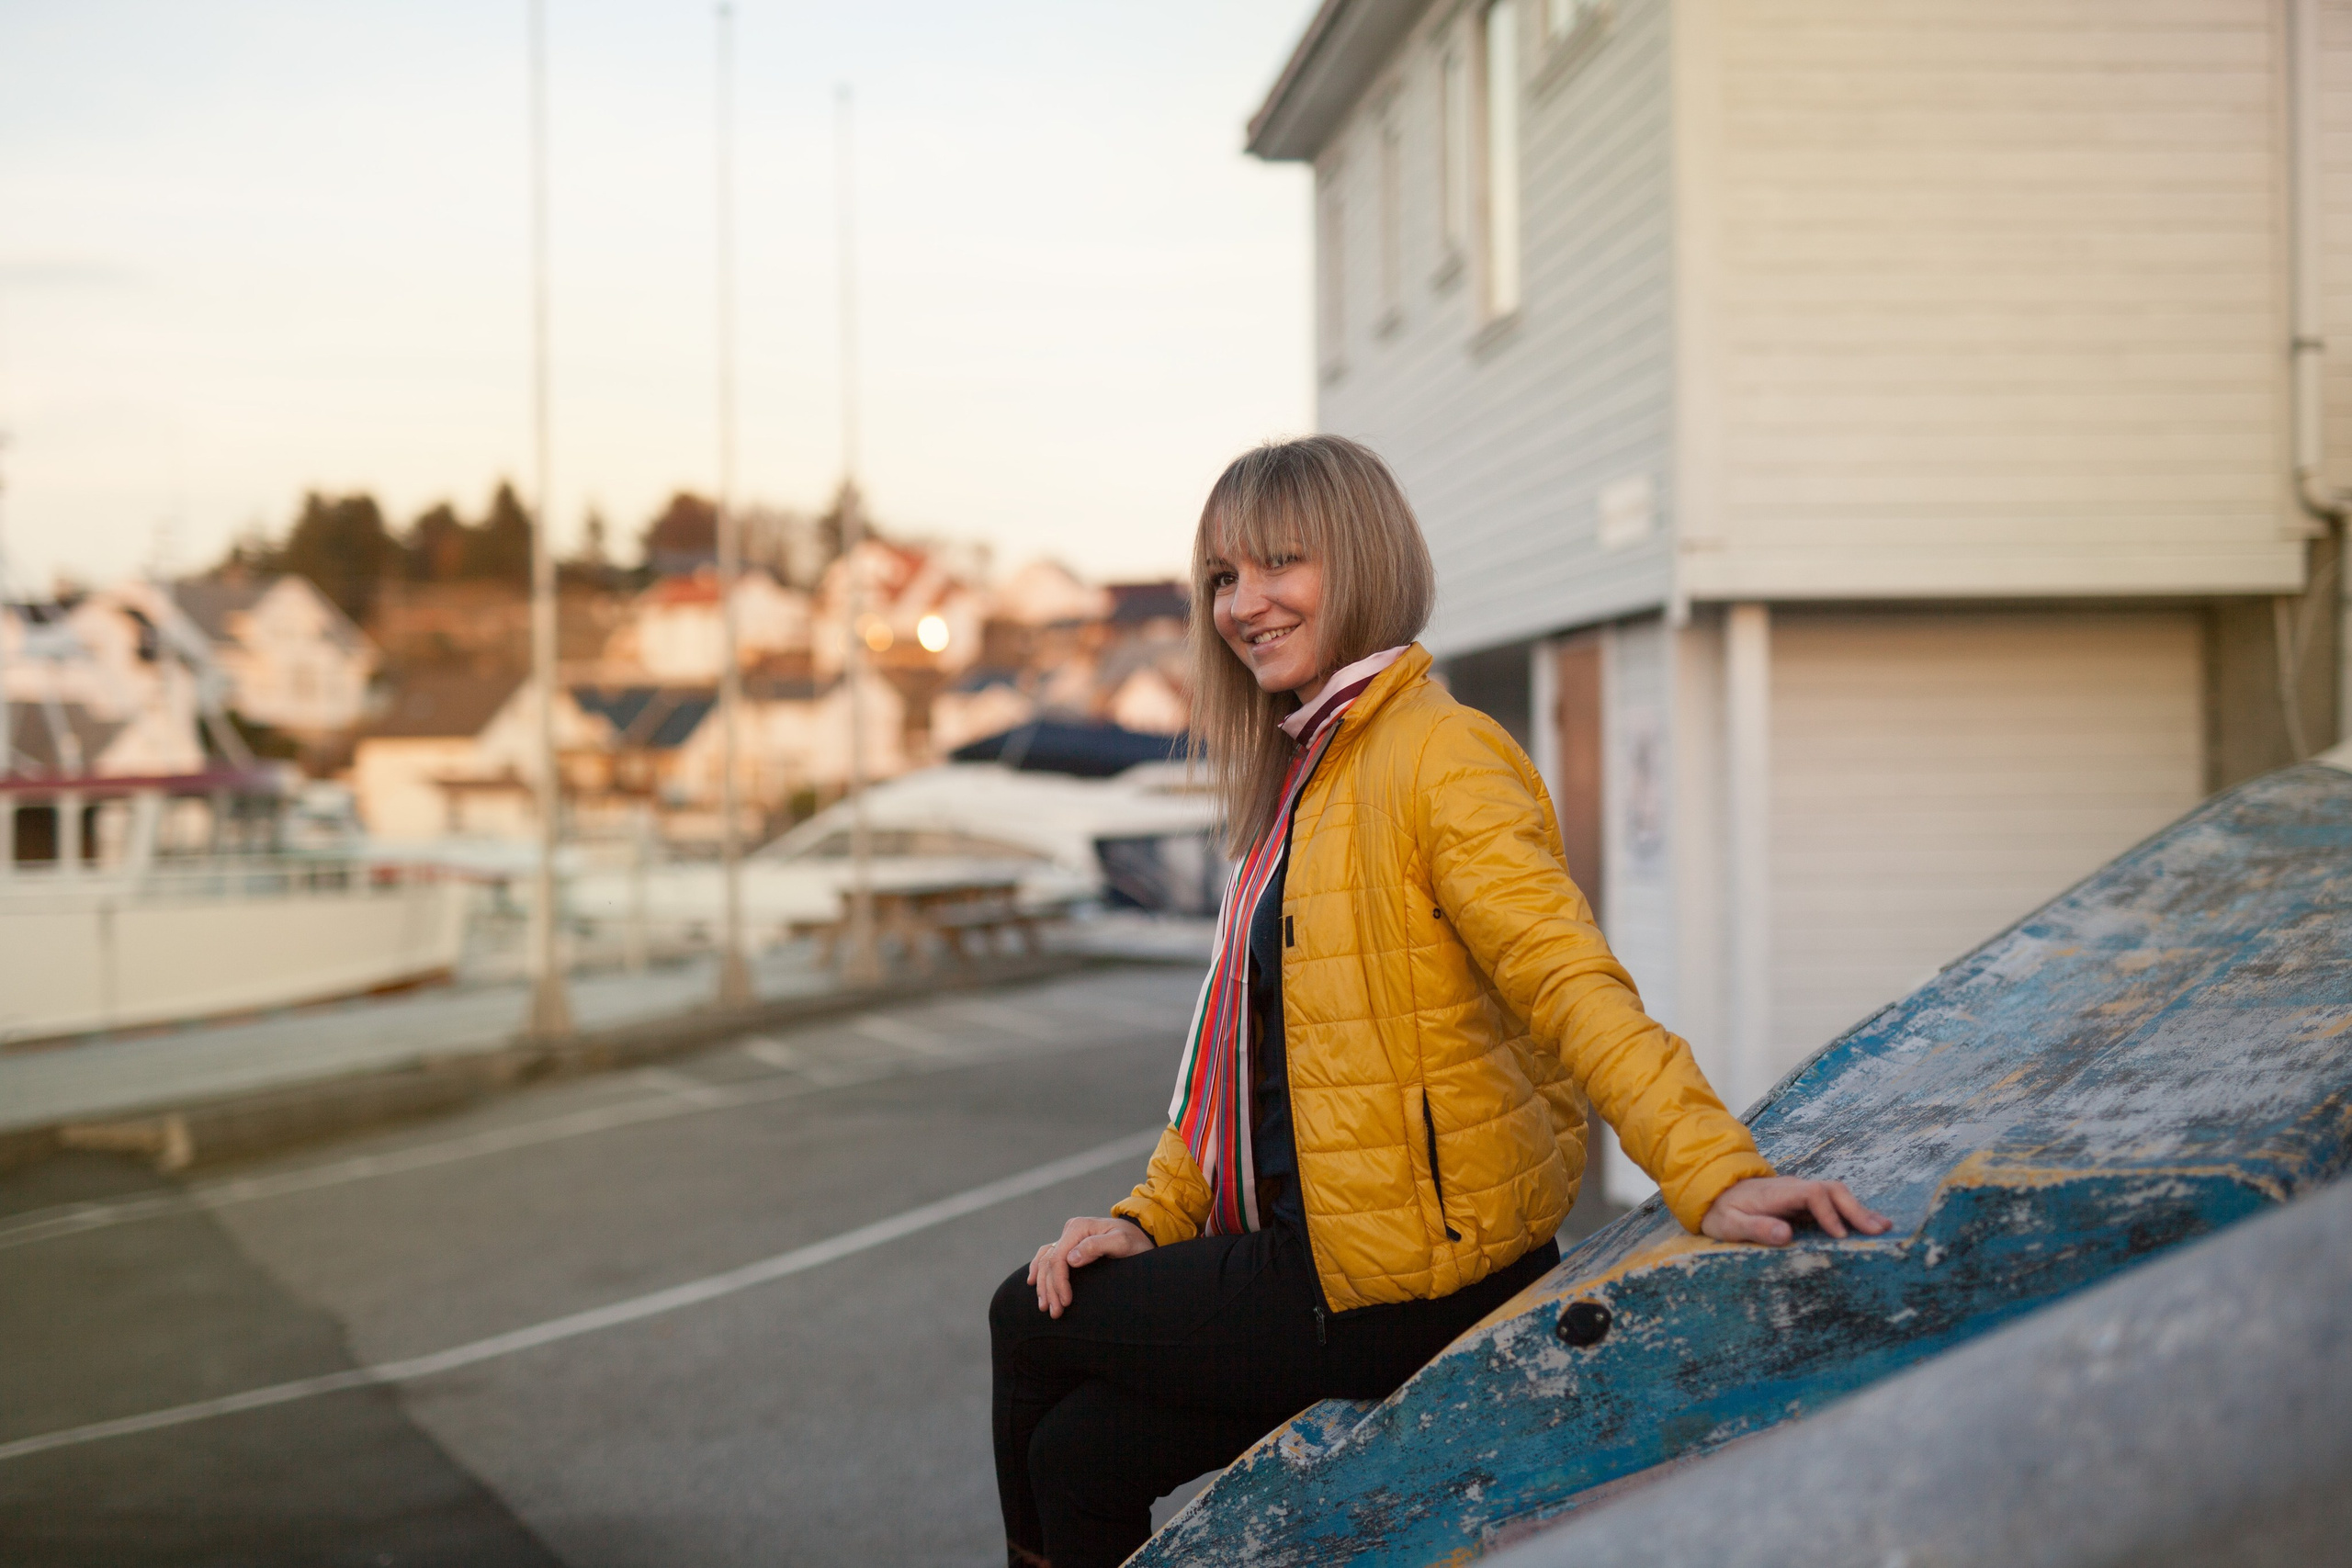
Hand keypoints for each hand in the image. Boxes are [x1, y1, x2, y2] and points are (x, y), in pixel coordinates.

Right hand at [1026, 1216, 1152, 1317]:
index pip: (1058, 1258)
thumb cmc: (1135, 1241)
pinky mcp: (1070, 1245)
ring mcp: (1069, 1237)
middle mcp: (1070, 1230)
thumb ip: (1098, 1246)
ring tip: (1046, 1307)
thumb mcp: (1122, 1243)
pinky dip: (1038, 1270)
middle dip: (1050, 1289)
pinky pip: (1047, 1256)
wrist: (1142, 1237)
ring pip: (1045, 1261)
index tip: (1066, 1303)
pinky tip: (1033, 1282)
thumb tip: (1071, 1259)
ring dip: (1043, 1285)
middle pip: (1049, 1262)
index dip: (1059, 1282)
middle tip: (1055, 1313)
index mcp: (1079, 1227)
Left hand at [1701, 1176, 1890, 1245]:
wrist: (1714, 1192)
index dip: (1828, 1213)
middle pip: (1831, 1189)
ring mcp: (1800, 1193)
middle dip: (1856, 1209)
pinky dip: (1852, 1212)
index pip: (1811, 1194)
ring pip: (1836, 1194)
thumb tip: (1787, 1234)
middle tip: (1878, 1230)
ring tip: (1883, 1228)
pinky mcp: (1803, 1201)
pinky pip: (1832, 1203)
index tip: (1839, 1236)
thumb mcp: (1730, 1224)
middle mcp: (1793, 1188)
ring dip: (1859, 1209)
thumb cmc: (1721, 1211)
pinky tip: (1868, 1225)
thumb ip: (1756, 1227)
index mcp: (1777, 1192)